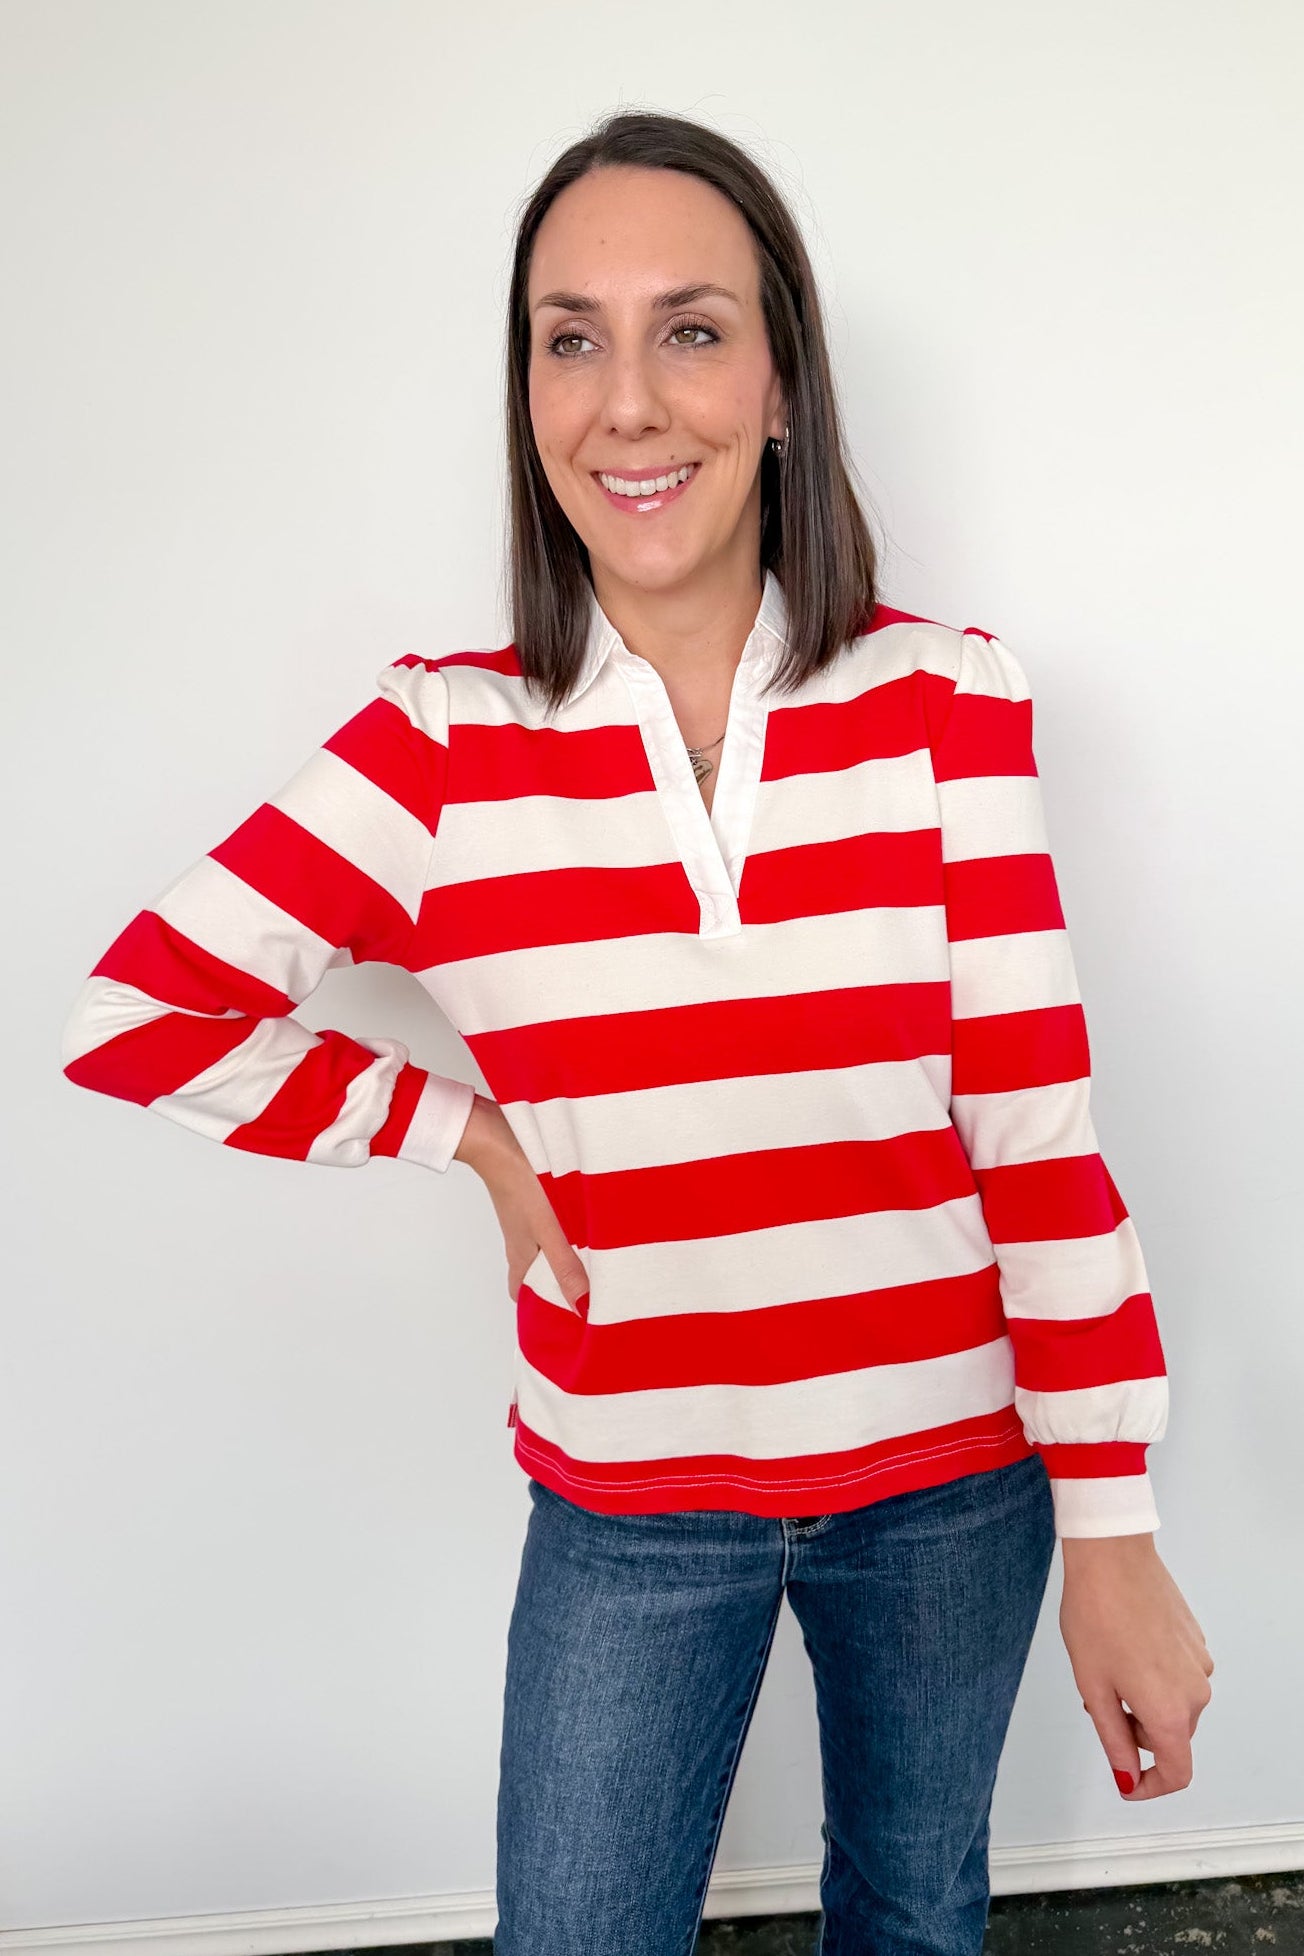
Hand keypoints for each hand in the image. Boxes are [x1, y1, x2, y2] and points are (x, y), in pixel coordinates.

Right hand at [454, 1094, 589, 1310]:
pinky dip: (570, 1225)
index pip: (523, 1294)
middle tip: (593, 1287)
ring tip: (602, 1255)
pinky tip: (591, 1217)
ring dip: (570, 1251)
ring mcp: (528, 1216)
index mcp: (520, 1256)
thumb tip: (584, 1306)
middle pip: (539, 1270)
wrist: (498, 1133)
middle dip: (561, 1280)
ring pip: (549, 1243)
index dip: (540, 1308)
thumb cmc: (518, 1182)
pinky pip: (554, 1219)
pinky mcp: (536, 1194)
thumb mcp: (548, 1230)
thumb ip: (566, 1266)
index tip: (565, 1318)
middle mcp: (523, 1239)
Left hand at [1059, 1533, 1213, 1800]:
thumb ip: (1114, 1739)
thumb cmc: (1096, 1616)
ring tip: (1108, 1665)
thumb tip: (1128, 1777)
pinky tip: (1127, 1644)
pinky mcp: (1196, 1640)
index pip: (1178, 1773)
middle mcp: (1196, 1692)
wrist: (1112, 1556)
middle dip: (1136, 1731)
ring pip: (1174, 1704)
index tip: (1127, 1778)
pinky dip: (1155, 1675)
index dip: (1151, 1786)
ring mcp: (1200, 1663)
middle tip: (1098, 1699)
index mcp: (1171, 1712)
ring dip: (1144, 1700)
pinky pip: (1178, 1674)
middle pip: (1172, 1736)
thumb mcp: (1094, 1687)